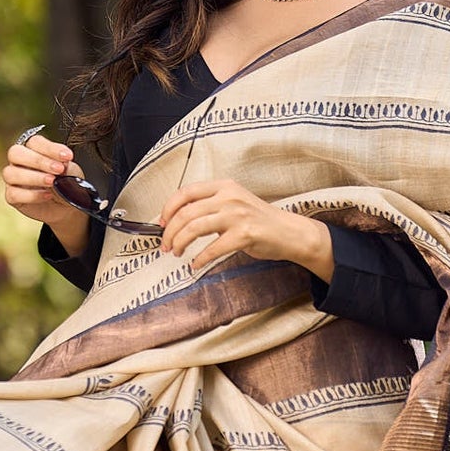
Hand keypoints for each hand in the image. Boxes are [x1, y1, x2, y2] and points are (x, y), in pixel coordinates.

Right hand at [1, 130, 90, 254]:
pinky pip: (14, 194)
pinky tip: (47, 195)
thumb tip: (60, 170)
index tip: (67, 157)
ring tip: (52, 184)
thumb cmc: (71, 184)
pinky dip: (30, 194)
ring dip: (33, 177)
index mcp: (35, 148)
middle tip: (58, 171)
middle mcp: (20, 161)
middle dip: (38, 161)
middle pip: (16, 153)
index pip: (34, 141)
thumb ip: (67, 170)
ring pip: (11, 173)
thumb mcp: (74, 175)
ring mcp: (13, 179)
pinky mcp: (12, 197)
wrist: (70, 208)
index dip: (49, 148)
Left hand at [159, 180, 334, 277]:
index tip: (161, 223)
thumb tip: (178, 219)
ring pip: (194, 228)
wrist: (288, 232)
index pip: (186, 192)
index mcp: (224, 186)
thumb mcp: (233, 203)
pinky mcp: (245, 235)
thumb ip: (210, 206)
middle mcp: (229, 197)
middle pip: (186, 212)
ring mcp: (237, 215)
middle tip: (166, 245)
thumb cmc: (258, 221)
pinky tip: (195, 264)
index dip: (168, 208)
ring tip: (177, 253)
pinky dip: (200, 259)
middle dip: (170, 231)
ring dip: (180, 243)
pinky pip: (213, 248)